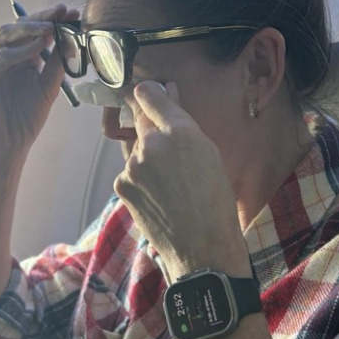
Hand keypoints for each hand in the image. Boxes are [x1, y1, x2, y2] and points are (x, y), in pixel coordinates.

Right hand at [0, 5, 79, 158]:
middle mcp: (3, 56)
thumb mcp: (48, 88)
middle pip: (20, 27)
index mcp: (20, 57)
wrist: (7, 146)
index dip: (52, 20)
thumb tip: (71, 39)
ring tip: (50, 28)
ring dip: (29, 30)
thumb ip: (57, 64)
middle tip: (61, 12)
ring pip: (6, 36)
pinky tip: (37, 48)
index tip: (72, 13)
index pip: (34, 31)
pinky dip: (18, 52)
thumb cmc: (25, 120)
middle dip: (42, 17)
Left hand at [114, 81, 248, 279]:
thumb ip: (183, 122)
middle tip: (165, 145)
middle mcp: (151, 144)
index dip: (147, 92)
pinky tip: (160, 196)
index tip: (146, 92)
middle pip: (139, 120)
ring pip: (136, 150)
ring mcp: (133, 166)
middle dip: (149, 125)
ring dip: (147, 157)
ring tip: (170, 183)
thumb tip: (169, 91)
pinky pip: (130, 172)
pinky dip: (141, 179)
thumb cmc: (215, 200)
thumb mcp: (208, 153)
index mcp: (180, 131)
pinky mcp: (122, 185)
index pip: (149, 95)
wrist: (202, 246)